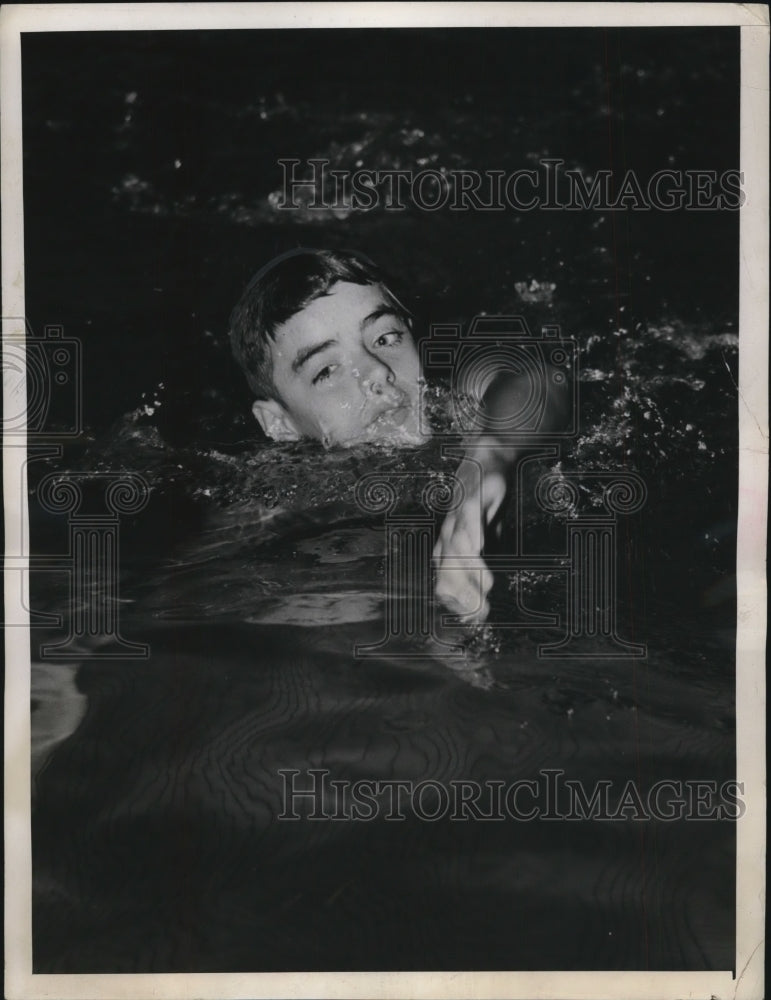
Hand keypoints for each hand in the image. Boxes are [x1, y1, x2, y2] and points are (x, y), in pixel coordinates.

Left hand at [433, 456, 506, 621]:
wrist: (486, 460)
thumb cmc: (483, 504)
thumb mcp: (486, 539)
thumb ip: (484, 563)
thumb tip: (487, 597)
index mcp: (448, 550)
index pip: (444, 585)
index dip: (458, 606)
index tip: (477, 621)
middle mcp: (447, 537)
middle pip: (446, 572)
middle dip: (464, 596)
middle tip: (484, 612)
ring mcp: (457, 518)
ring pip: (456, 549)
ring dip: (471, 570)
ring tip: (487, 586)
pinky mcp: (471, 500)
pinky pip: (468, 519)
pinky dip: (472, 534)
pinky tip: (480, 547)